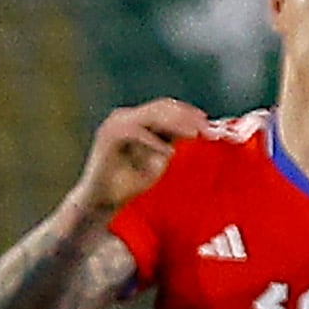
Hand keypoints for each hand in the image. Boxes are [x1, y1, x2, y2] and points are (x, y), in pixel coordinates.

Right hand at [70, 98, 206, 216]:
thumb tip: (195, 130)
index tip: (208, 122)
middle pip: (161, 108)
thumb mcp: (157, 159)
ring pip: (151, 116)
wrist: (101, 200)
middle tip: (206, 127)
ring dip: (175, 124)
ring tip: (194, 134)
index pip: (165, 107)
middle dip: (186, 116)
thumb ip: (170, 141)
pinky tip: (169, 152)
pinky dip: (154, 142)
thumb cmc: (130, 183)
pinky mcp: (109, 136)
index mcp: (136, 119)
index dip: (188, 112)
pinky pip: (137, 133)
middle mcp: (125, 116)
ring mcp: (116, 124)